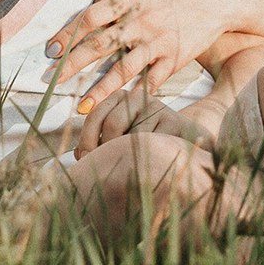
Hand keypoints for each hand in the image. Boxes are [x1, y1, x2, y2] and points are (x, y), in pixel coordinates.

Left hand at [50, 0, 239, 113]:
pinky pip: (153, 81)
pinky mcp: (175, 58)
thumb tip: (87, 5)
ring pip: (124, 69)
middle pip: (100, 45)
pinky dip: (138, 95)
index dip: (68, 35)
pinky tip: (122, 109)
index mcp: (127, 1)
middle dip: (73, 65)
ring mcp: (157, 42)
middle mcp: (140, 22)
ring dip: (100, 90)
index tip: (50, 51)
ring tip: (81, 108)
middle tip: (50, 80)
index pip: (90, 18)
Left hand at [74, 84, 211, 157]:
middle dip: (104, 148)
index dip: (86, 139)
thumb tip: (78, 155)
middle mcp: (136, 96)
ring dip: (127, 155)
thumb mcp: (118, 137)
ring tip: (128, 165)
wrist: (184, 141)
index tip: (84, 159)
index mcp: (118, 98)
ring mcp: (156, 106)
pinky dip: (146, 156)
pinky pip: (152, 143)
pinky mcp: (173, 120)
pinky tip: (148, 163)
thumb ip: (97, 142)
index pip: (95, 116)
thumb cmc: (143, 141)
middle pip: (112, 123)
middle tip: (102, 168)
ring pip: (133, 136)